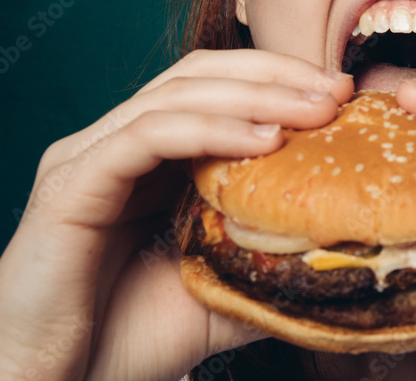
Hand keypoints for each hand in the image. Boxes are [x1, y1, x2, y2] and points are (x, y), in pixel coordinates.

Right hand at [0, 49, 352, 380]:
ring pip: (177, 96)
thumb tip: (345, 244)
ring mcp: (89, 157)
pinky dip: (209, 130)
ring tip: (315, 109)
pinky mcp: (70, 184)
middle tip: (338, 88)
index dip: (280, 80)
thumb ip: (270, 256)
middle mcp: (116, 143)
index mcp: (151, 157)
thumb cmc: (128, 338)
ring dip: (255, 96)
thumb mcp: (222, 287)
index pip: (217, 88)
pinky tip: (263, 140)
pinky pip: (146, 138)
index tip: (343, 92)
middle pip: (201, 76)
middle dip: (276, 76)